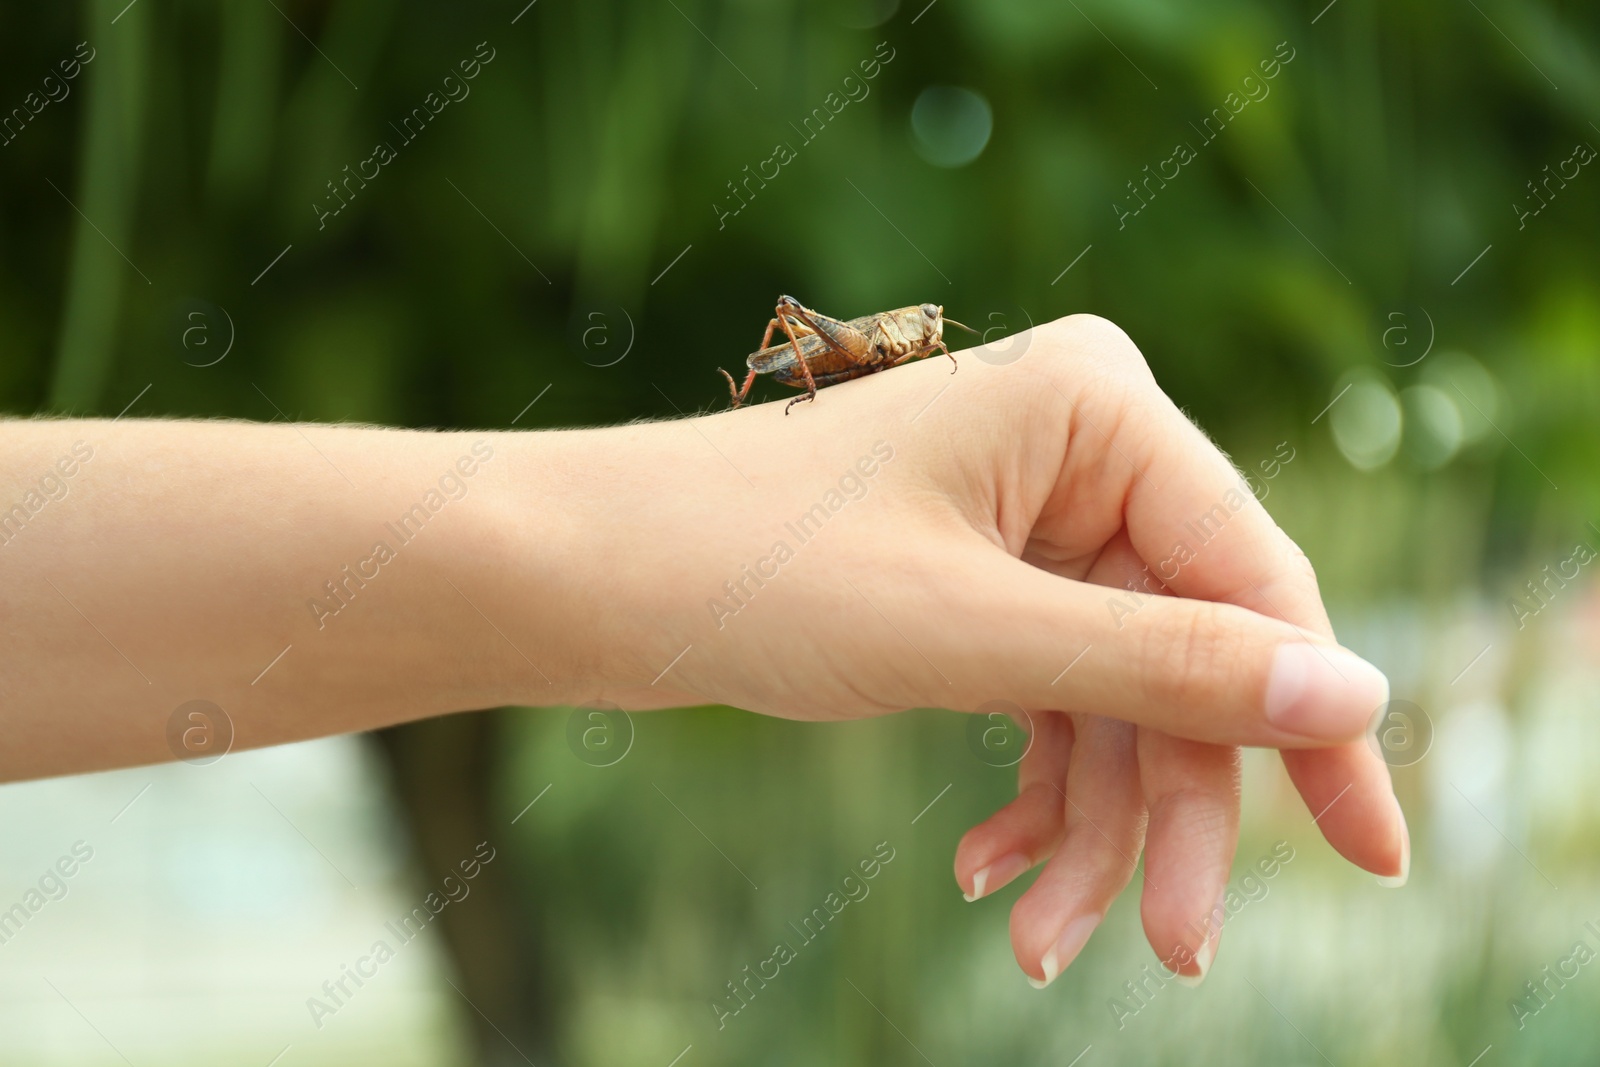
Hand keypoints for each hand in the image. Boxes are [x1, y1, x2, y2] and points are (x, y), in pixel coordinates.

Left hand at [556, 314, 1404, 984]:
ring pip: (1111, 696)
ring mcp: (1025, 518)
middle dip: (1169, 808)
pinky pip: (1048, 695)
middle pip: (1182, 653)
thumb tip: (1354, 692)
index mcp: (1095, 407)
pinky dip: (1032, 788)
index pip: (1253, 577)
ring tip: (1032, 945)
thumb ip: (1162, 667)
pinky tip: (987, 869)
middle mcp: (1075, 449)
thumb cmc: (749, 568)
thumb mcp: (969, 632)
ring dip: (1090, 825)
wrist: (579, 576)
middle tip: (1167, 947)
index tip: (1376, 855)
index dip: (1312, 722)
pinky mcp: (978, 579)